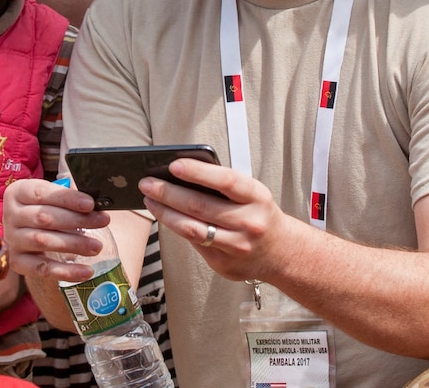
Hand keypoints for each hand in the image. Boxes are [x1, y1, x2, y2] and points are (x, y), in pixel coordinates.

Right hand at [1, 178, 110, 282]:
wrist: (25, 231)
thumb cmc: (45, 208)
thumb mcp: (52, 196)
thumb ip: (69, 196)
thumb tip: (97, 202)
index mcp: (18, 192)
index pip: (42, 193)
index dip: (68, 198)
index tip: (91, 204)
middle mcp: (11, 215)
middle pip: (44, 217)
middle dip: (77, 220)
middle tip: (103, 221)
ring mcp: (12, 240)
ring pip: (43, 241)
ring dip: (74, 244)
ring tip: (97, 246)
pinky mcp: (17, 262)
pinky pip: (42, 269)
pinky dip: (65, 272)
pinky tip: (86, 271)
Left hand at [139, 157, 299, 281]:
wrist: (281, 252)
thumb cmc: (259, 214)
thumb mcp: (253, 194)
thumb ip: (225, 185)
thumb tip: (182, 175)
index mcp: (258, 198)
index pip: (226, 181)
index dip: (198, 172)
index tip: (174, 164)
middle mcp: (249, 223)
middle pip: (201, 206)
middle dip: (168, 193)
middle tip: (147, 183)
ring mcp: (236, 246)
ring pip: (192, 229)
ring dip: (165, 213)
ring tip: (150, 199)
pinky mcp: (224, 264)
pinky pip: (194, 244)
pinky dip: (177, 228)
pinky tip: (165, 217)